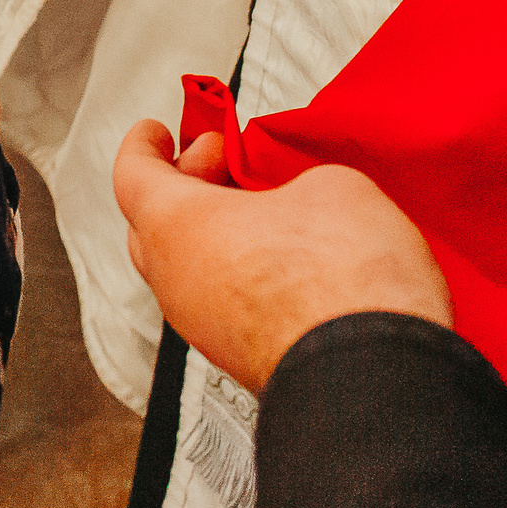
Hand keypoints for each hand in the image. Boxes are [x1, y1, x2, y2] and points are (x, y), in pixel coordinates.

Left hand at [113, 121, 449, 393]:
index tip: (154, 132)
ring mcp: (205, 328)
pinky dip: (241, 276)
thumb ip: (296, 181)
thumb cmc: (341, 285)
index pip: (134, 175)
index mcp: (176, 225)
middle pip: (156, 222)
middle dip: (188, 183)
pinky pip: (223, 305)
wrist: (372, 375)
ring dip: (217, 233)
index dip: (144, 146)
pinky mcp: (241, 359)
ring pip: (190, 268)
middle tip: (220, 160)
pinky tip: (286, 264)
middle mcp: (176, 280)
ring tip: (265, 209)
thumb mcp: (331, 187)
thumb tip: (305, 199)